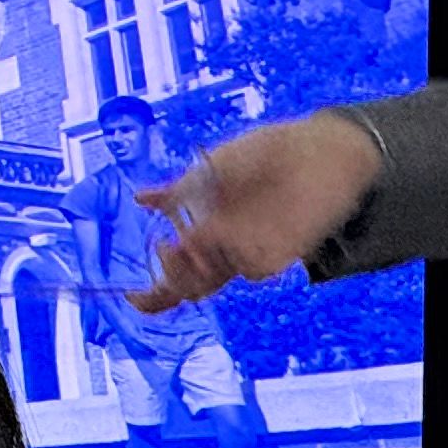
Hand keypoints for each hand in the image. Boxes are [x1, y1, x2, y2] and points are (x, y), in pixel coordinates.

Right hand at [134, 113, 382, 309]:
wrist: (314, 149)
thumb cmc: (261, 155)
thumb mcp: (210, 168)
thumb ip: (178, 191)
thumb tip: (141, 198)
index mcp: (203, 231)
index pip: (174, 272)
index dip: (154, 294)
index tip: (133, 298)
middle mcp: (223, 248)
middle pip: (190, 285)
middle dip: (171, 279)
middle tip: (165, 250)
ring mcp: (249, 251)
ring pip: (216, 278)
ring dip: (198, 270)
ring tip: (186, 242)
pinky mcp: (280, 252)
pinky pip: (254, 268)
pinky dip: (238, 260)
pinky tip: (226, 240)